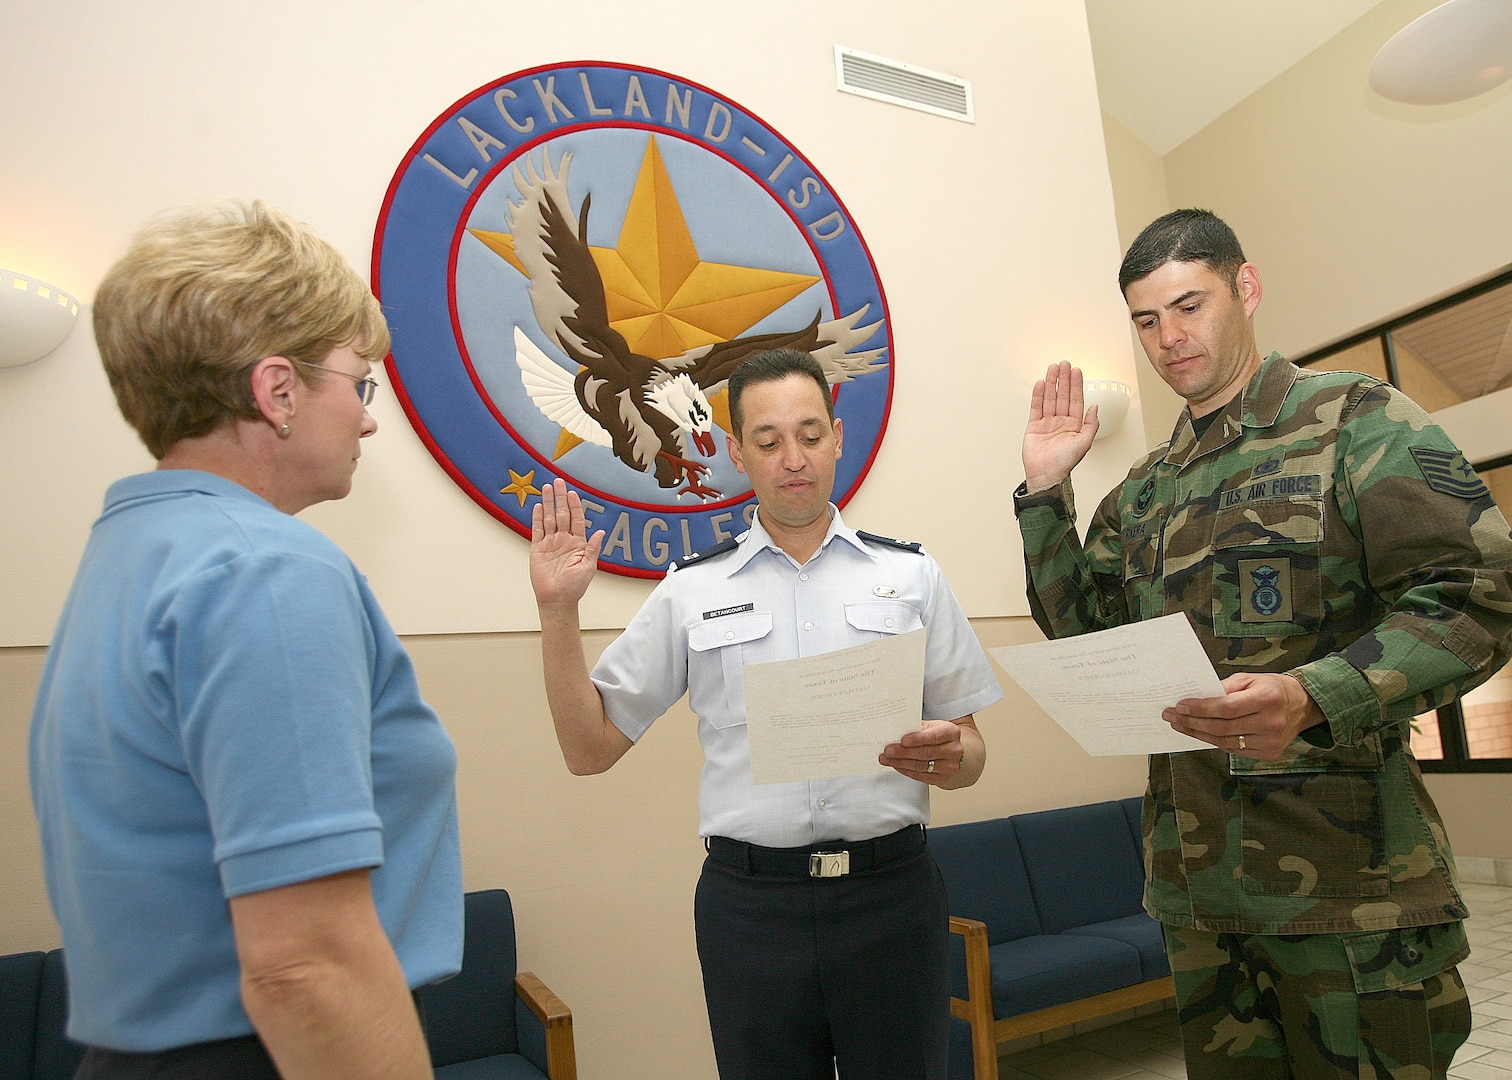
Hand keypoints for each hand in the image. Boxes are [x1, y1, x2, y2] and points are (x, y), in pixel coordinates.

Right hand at [530, 478, 604, 607]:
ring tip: (546, 488)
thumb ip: (593, 548)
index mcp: (578, 543)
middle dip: (560, 497)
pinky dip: (538, 518)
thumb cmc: (575, 586)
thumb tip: (600, 532)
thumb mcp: (588, 567)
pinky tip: (539, 506)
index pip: (576, 519)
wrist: (557, 600)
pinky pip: (537, 530)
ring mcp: (550, 543)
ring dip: (548, 503)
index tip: (572, 492)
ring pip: (549, 518)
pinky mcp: (538, 549)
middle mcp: (564, 540)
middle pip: (561, 514)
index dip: (574, 505)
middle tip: (558, 481)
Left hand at [881, 720, 966, 786]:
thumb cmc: (939, 736)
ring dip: (900, 763)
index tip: (902, 740)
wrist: (953, 753)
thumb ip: (917, 728)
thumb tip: (895, 731)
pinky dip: (906, 770)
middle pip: (925, 753)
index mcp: (951, 732)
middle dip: (903, 752)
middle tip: (888, 750)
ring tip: (886, 759)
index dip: (918, 739)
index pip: (934, 736)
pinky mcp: (942, 779)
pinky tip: (896, 765)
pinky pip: (920, 776)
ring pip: (921, 766)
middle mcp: (953, 750)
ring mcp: (949, 767)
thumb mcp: (932, 727)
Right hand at [1022, 361, 1097, 491]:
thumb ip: (1091, 424)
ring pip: (1050, 398)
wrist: (1046, 474)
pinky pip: (1036, 407)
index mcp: (1075, 425)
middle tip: (1064, 364)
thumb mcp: (1084, 443)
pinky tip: (1041, 384)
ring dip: (1051, 383)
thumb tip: (1095, 407)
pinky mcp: (1034, 426)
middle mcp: (1061, 422)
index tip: (1076, 371)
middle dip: (1064, 379)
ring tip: (1052, 369)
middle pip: (1062, 395)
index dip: (1076, 385)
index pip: (1076, 400)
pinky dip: (1038, 395)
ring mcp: (1047, 423)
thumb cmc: (1064, 463)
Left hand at [1163, 672, 1326, 760]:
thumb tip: (1197, 697)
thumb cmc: (1272, 688)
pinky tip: (1200, 733)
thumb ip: (1224, 687)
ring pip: (1224, 741)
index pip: (1226, 708)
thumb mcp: (1250, 679)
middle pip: (1222, 727)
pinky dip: (1214, 741)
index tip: (1180, 705)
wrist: (1303, 706)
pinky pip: (1234, 750)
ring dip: (1198, 734)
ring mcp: (1270, 742)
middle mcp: (1270, 723)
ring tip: (1180, 725)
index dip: (1200, 708)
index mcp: (1267, 699)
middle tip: (1172, 716)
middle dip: (1192, 722)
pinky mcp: (1269, 754)